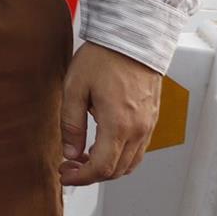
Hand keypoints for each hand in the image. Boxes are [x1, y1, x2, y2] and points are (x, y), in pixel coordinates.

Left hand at [59, 41, 161, 184]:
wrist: (132, 38)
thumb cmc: (103, 58)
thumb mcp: (75, 88)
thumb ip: (71, 123)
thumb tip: (70, 152)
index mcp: (118, 125)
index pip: (101, 167)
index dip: (81, 177)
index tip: (65, 174)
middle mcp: (138, 130)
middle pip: (117, 170)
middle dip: (91, 174)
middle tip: (69, 166)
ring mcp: (148, 126)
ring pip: (130, 163)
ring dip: (107, 167)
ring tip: (83, 157)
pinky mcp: (151, 119)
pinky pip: (138, 150)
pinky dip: (120, 156)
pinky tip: (102, 146)